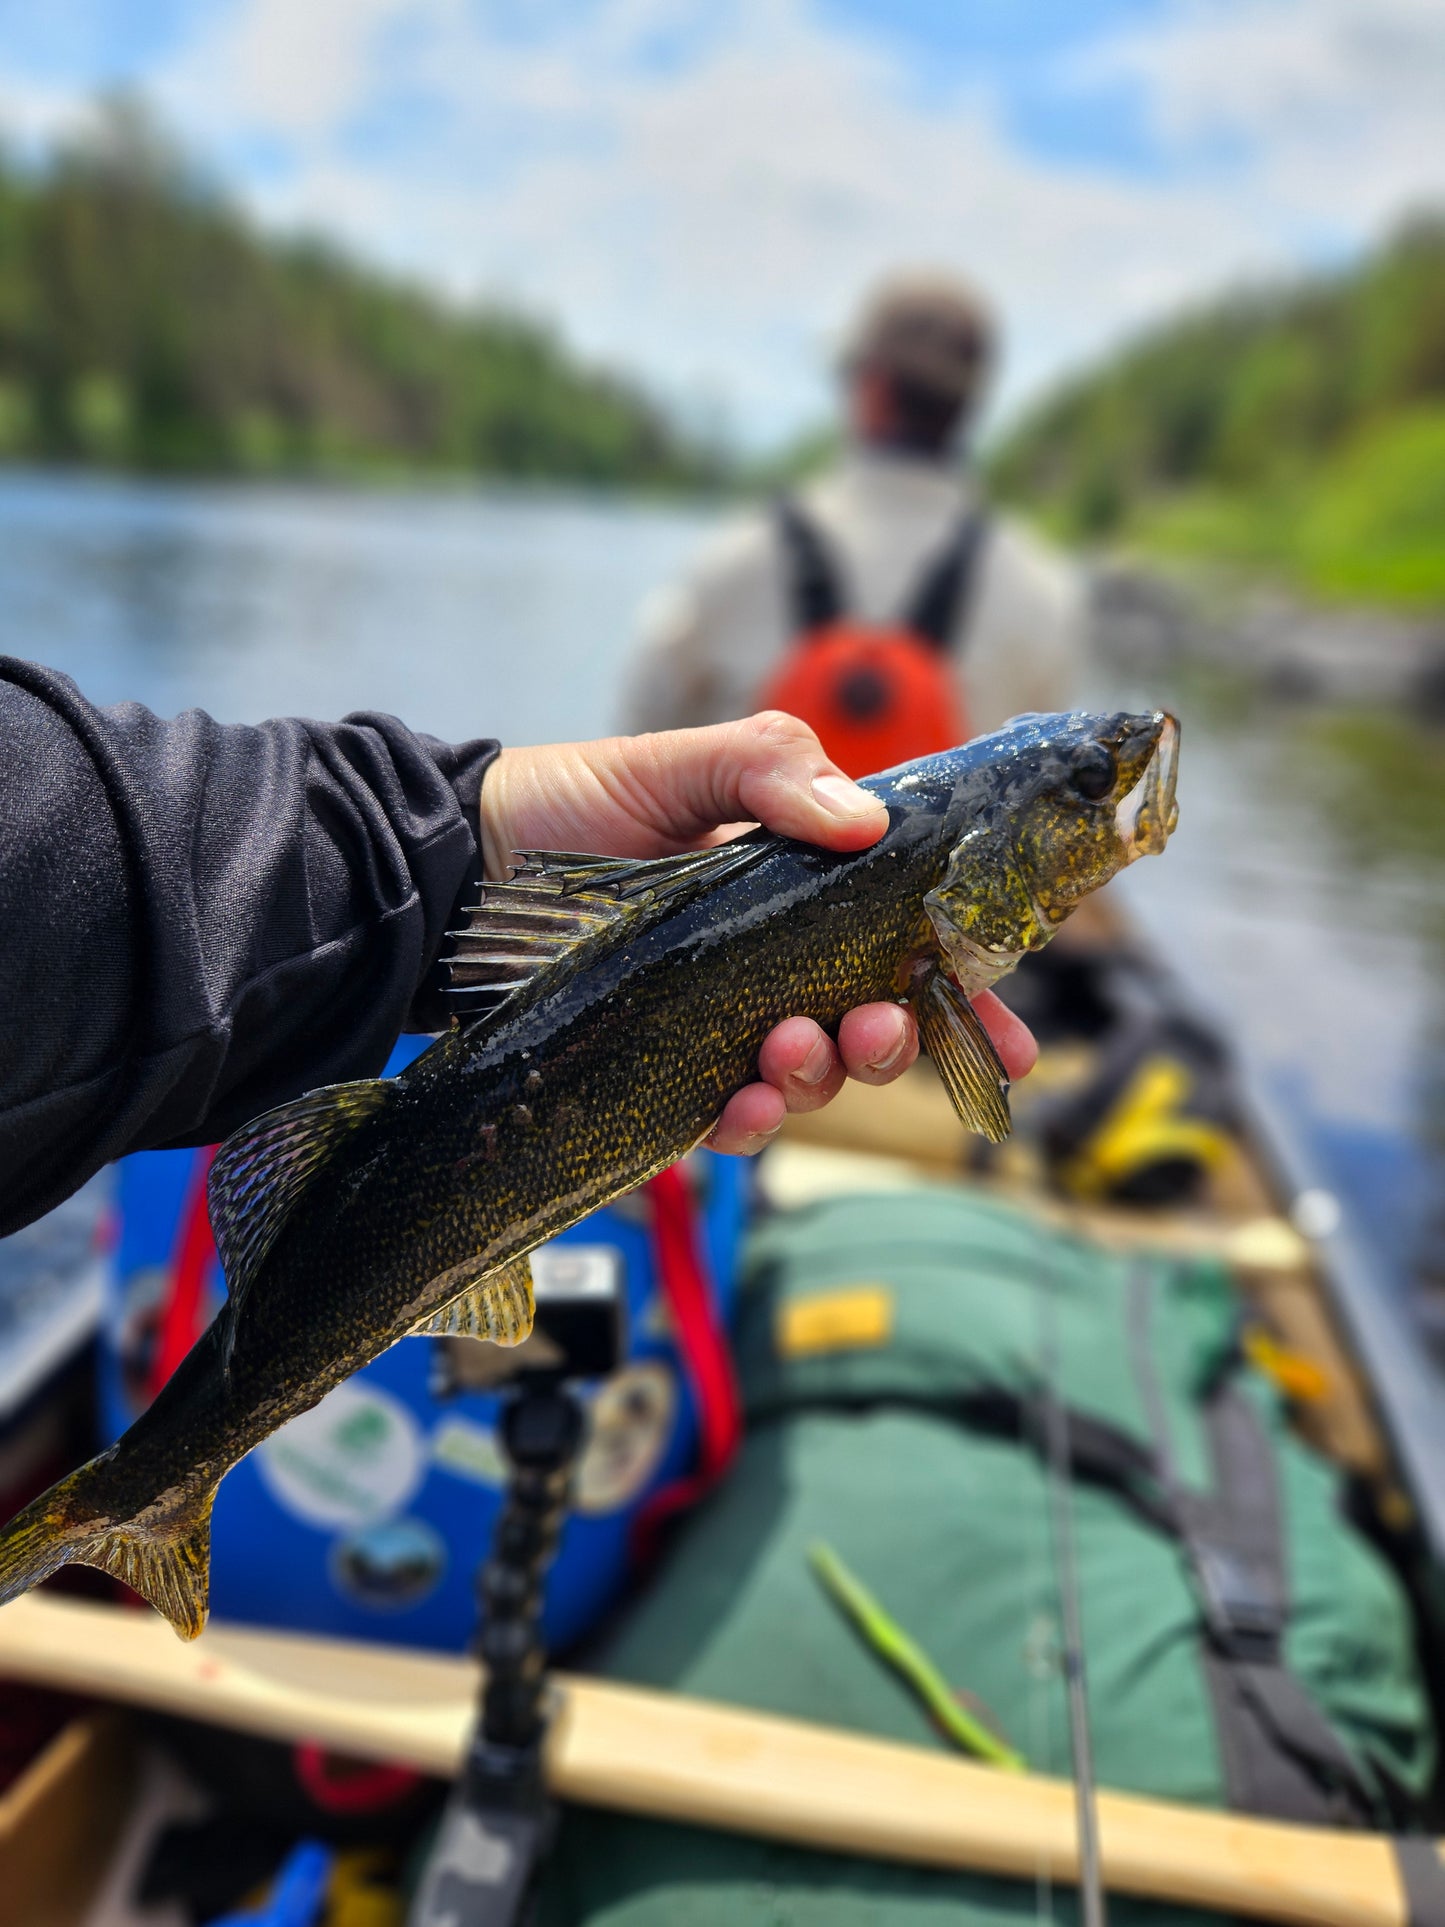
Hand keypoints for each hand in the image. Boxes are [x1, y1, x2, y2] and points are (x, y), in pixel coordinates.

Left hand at [480, 712, 1036, 1154]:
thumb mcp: (682, 760)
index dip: (966, 1001)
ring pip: (806, 1080)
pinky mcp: (661, 1072)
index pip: (905, 951)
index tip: (1012, 1046)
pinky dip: (745, 1122)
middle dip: (892, 1039)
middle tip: (874, 1026)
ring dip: (818, 1076)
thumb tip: (866, 820)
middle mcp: (773, 967)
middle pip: (869, 1027)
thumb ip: (772, 768)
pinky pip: (722, 1118)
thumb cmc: (576, 801)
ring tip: (788, 1048)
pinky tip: (740, 1107)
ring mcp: (720, 1024)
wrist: (465, 858)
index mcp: (802, 894)